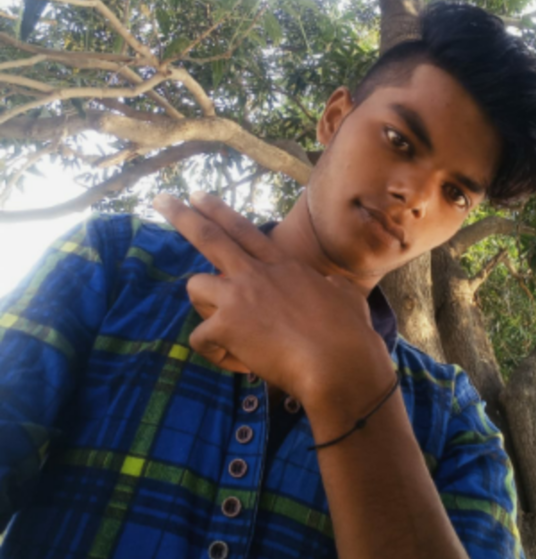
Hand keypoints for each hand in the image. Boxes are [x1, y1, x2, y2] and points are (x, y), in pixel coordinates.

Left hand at [152, 192, 393, 407]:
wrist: (340, 362)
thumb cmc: (350, 333)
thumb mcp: (343, 296)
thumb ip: (327, 286)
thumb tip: (329, 285)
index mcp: (283, 266)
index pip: (244, 230)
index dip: (218, 211)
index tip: (198, 195)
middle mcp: (256, 274)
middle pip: (210, 237)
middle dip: (181, 216)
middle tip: (161, 199)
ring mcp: (238, 296)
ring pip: (195, 286)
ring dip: (204, 307)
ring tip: (226, 329)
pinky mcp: (227, 325)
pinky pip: (201, 339)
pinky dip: (217, 354)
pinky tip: (241, 362)